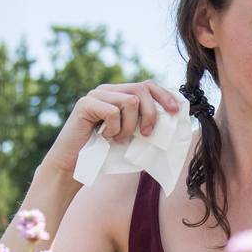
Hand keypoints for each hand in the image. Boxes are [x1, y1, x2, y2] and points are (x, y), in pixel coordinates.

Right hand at [42, 79, 179, 174]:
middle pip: (141, 89)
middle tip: (145, 134)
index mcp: (120, 95)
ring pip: (130, 101)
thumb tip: (173, 118)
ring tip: (117, 139)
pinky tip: (103, 137)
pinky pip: (113, 112)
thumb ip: (146, 125)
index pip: (147, 85)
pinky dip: (113, 130)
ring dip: (128, 127)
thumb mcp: (132, 137)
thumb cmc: (105, 154)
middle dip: (150, 114)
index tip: (176, 111)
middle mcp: (108, 90)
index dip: (164, 95)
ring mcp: (96, 95)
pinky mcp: (85, 104)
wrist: (74, 166)